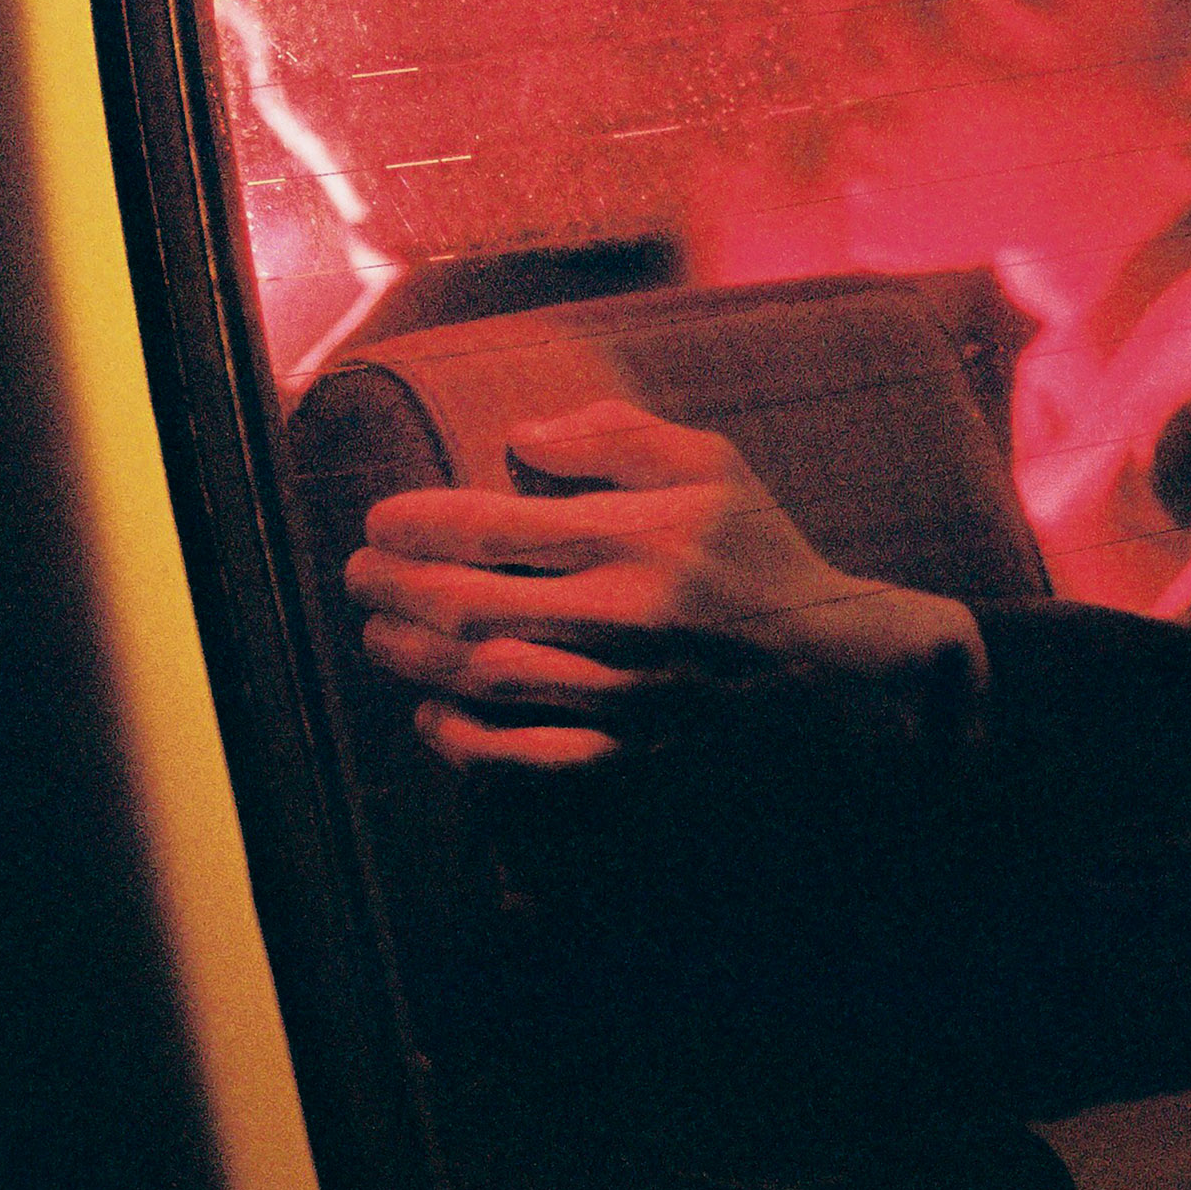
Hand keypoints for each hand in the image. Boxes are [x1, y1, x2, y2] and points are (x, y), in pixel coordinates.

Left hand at [344, 399, 985, 769]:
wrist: (831, 664)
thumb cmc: (761, 553)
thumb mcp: (710, 464)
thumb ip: (614, 434)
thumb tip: (517, 440)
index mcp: (637, 536)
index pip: (491, 526)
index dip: (416, 522)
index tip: (381, 520)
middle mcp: (623, 615)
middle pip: (468, 602)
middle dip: (394, 586)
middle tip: (360, 575)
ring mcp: (625, 690)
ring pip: (483, 676)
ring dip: (412, 655)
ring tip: (378, 633)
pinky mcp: (633, 749)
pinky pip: (527, 755)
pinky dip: (468, 739)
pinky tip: (435, 714)